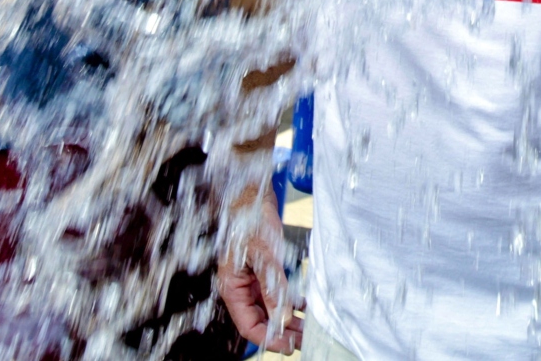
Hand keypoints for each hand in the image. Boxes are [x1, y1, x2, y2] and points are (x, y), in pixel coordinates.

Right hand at [216, 184, 300, 351]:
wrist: (252, 195)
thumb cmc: (250, 221)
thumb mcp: (264, 256)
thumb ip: (273, 287)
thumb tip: (283, 315)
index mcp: (233, 288)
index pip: (249, 326)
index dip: (268, 339)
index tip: (287, 346)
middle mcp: (242, 288)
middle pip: (261, 321)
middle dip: (282, 333)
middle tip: (304, 342)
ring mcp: (253, 280)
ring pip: (271, 309)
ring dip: (288, 320)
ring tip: (308, 330)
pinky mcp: (264, 271)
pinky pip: (277, 294)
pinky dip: (291, 302)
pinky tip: (305, 307)